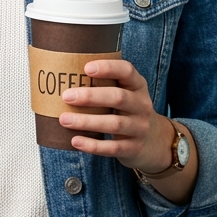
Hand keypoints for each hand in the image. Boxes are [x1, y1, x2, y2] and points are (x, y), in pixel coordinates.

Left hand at [60, 59, 197, 203]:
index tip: (86, 68)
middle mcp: (142, 105)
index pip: (127, 71)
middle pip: (118, 97)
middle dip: (91, 96)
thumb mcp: (125, 93)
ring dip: (87, 121)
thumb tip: (63, 74)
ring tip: (64, 119)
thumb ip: (104, 84)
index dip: (108, 68)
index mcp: (137, 86)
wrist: (153, 141)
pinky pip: (112, 147)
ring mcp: (140, 127)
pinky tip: (76, 141)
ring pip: (114, 124)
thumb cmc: (128, 111)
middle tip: (66, 96)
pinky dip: (93, 145)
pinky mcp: (133, 148)